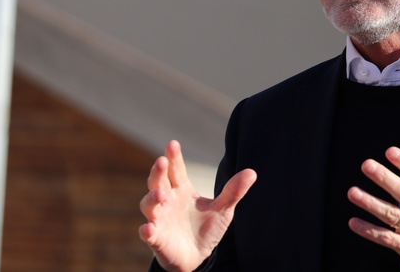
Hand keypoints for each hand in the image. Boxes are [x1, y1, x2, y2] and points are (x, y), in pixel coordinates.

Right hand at [138, 140, 256, 271]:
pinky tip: (148, 228)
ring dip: (152, 198)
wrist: (198, 255)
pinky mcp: (156, 238)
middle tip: (162, 161)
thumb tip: (252, 172)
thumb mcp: (223, 209)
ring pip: (149, 204)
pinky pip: (148, 233)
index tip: (173, 144)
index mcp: (182, 189)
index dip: (174, 157)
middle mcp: (167, 200)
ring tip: (159, 194)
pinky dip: (147, 230)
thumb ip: (234, 191)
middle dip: (158, 171)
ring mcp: (160, 218)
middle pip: (158, 181)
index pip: (176, 170)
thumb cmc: (207, 228)